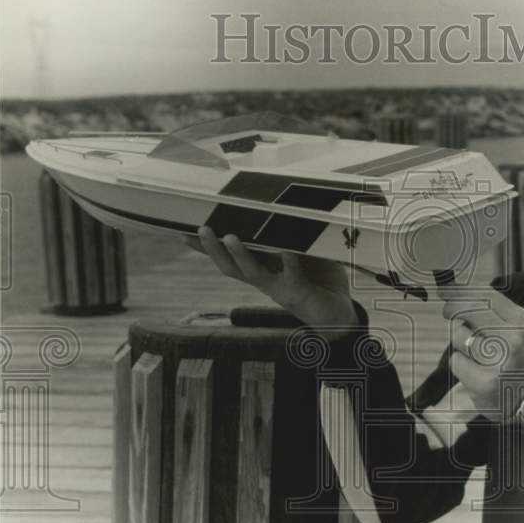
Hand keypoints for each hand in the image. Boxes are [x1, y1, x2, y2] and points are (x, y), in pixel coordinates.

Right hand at [186, 227, 359, 338]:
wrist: (339, 314)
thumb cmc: (319, 280)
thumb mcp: (302, 254)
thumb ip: (291, 237)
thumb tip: (280, 208)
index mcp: (262, 270)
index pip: (229, 258)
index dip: (207, 248)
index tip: (183, 233)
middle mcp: (265, 280)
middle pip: (231, 267)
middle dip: (213, 249)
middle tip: (199, 230)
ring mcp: (279, 288)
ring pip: (254, 273)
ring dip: (241, 255)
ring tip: (229, 237)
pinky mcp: (299, 292)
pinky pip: (292, 275)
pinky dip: (288, 262)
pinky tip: (285, 250)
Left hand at [439, 285, 523, 422]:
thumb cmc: (516, 358)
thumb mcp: (514, 329)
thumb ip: (489, 311)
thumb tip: (452, 292)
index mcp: (520, 323)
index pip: (486, 296)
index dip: (461, 290)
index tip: (447, 289)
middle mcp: (511, 340)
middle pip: (469, 311)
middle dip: (452, 308)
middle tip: (447, 310)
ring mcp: (497, 362)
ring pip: (459, 336)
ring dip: (460, 342)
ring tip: (475, 352)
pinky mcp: (483, 382)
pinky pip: (456, 361)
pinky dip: (460, 364)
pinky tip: (474, 370)